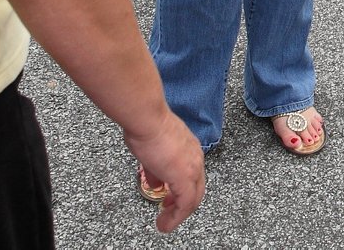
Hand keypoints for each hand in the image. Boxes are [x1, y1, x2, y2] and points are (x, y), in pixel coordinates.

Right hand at [125, 112, 204, 233]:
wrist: (147, 119)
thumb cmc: (147, 126)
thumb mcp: (153, 150)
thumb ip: (157, 167)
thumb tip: (156, 181)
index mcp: (190, 149)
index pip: (193, 175)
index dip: (182, 189)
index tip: (169, 198)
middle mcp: (196, 158)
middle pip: (196, 189)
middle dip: (182, 204)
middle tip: (168, 212)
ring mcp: (192, 168)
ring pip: (193, 199)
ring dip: (178, 214)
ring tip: (165, 223)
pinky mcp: (185, 178)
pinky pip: (185, 204)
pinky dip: (175, 217)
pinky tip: (165, 224)